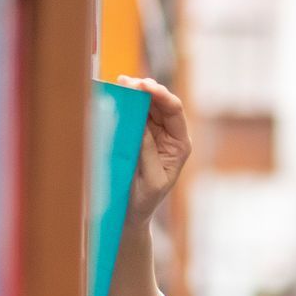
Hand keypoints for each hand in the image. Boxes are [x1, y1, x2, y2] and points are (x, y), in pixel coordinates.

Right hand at [114, 75, 189, 229]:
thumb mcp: (151, 179)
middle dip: (146, 90)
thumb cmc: (144, 200)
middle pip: (160, 103)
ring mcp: (153, 133)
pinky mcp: (137, 135)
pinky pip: (133, 114)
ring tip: (121, 84)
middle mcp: (169, 134)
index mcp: (179, 144)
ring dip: (134, 93)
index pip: (174, 112)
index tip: (146, 86)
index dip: (162, 96)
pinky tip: (116, 92)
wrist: (130, 212)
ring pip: (146, 105)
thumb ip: (148, 151)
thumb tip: (140, 123)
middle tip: (128, 82)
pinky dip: (126, 103)